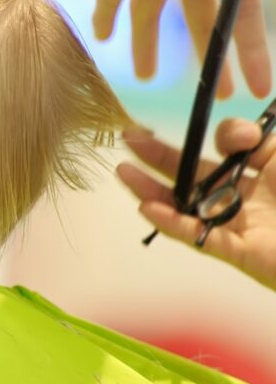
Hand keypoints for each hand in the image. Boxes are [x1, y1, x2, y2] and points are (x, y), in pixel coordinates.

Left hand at [94, 0, 275, 98]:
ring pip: (150, 19)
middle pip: (201, 26)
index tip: (258, 86)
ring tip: (145, 78)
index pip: (242, 18)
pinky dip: (104, 16)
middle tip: (217, 97)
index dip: (250, 54)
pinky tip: (103, 37)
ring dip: (146, 48)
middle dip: (211, 62)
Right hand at [117, 120, 275, 290]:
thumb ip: (270, 144)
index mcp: (272, 170)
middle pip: (197, 171)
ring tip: (122, 172)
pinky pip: (200, 238)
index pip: (235, 146)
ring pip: (188, 205)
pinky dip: (174, 225)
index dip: (228, 135)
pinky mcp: (240, 253)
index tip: (239, 138)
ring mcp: (242, 225)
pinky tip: (148, 209)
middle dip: (163, 155)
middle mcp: (252, 195)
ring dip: (153, 189)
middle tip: (130, 138)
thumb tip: (248, 130)